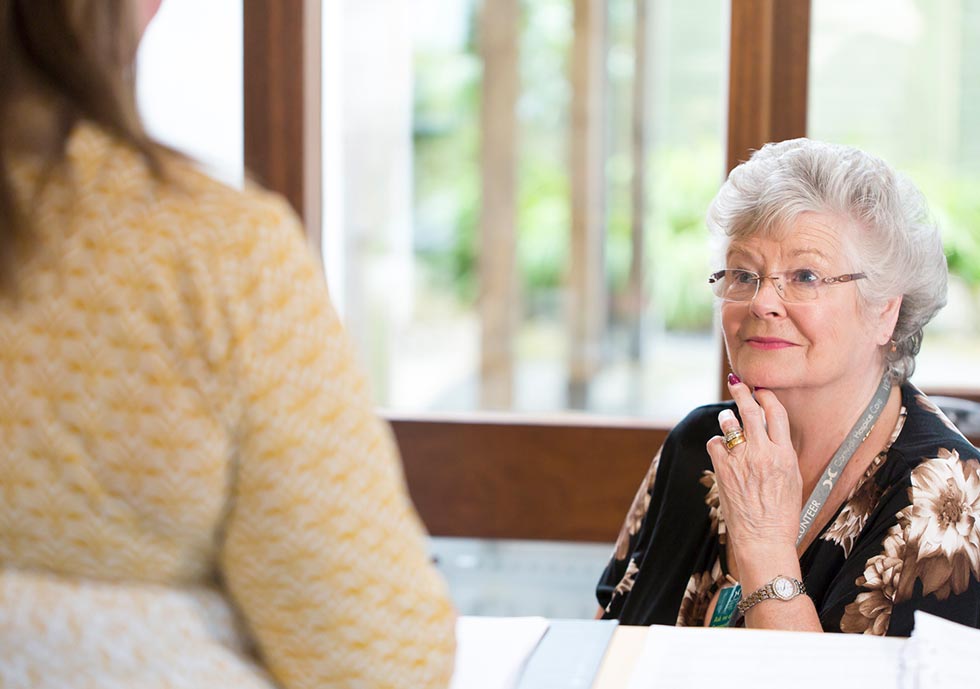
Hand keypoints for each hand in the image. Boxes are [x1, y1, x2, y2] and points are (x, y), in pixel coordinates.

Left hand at [706, 376, 802, 557]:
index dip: (767, 397)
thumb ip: (781, 454)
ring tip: (729, 419)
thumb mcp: (793, 480)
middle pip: (750, 410)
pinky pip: (715, 443)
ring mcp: (741, 460)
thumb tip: (771, 435)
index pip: (777, 414)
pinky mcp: (723, 470)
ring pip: (729, 424)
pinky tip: (722, 450)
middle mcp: (763, 453)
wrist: (764, 540)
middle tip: (738, 383)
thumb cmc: (782, 515)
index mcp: (785, 455)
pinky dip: (717, 444)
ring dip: (728, 418)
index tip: (761, 391)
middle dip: (742, 392)